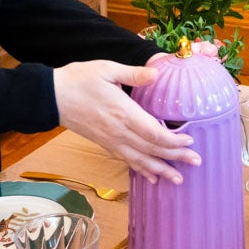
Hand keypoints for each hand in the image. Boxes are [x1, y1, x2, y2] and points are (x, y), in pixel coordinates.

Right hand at [53, 60, 200, 183]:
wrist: (52, 97)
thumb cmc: (79, 79)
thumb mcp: (107, 69)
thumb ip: (134, 74)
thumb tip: (156, 73)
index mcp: (123, 113)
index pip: (153, 133)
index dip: (173, 140)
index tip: (189, 141)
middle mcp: (119, 132)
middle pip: (151, 149)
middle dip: (175, 157)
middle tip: (196, 162)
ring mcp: (111, 141)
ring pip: (140, 160)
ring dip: (160, 170)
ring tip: (178, 179)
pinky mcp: (105, 144)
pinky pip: (127, 160)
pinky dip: (141, 170)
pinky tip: (151, 177)